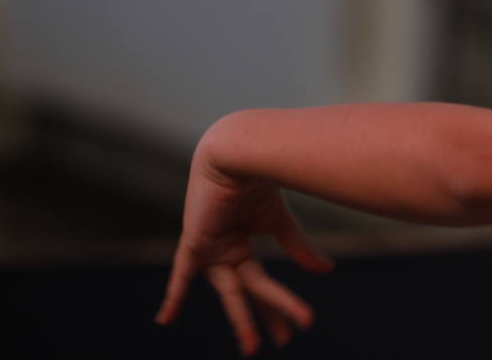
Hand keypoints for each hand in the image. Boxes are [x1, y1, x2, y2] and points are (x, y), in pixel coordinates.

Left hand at [155, 135, 333, 354]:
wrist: (240, 152)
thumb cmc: (260, 178)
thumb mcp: (279, 220)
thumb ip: (298, 247)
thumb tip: (326, 272)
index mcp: (241, 245)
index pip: (262, 284)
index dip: (280, 305)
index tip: (299, 326)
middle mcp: (224, 251)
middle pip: (249, 292)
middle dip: (267, 316)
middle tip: (285, 343)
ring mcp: (209, 249)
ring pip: (231, 290)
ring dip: (242, 318)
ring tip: (254, 347)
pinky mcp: (196, 241)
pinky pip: (182, 274)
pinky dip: (174, 295)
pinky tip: (165, 320)